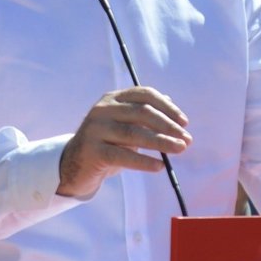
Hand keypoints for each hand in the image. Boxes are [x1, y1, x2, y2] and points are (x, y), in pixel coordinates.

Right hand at [57, 87, 190, 198]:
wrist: (73, 165)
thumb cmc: (106, 143)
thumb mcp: (125, 125)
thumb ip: (144, 114)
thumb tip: (172, 105)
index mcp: (112, 98)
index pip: (145, 94)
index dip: (167, 107)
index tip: (184, 122)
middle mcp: (103, 109)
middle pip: (142, 113)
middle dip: (168, 126)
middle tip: (187, 140)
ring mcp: (95, 129)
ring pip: (134, 133)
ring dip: (161, 142)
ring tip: (179, 150)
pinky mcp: (92, 150)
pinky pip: (123, 155)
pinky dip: (144, 161)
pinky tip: (159, 166)